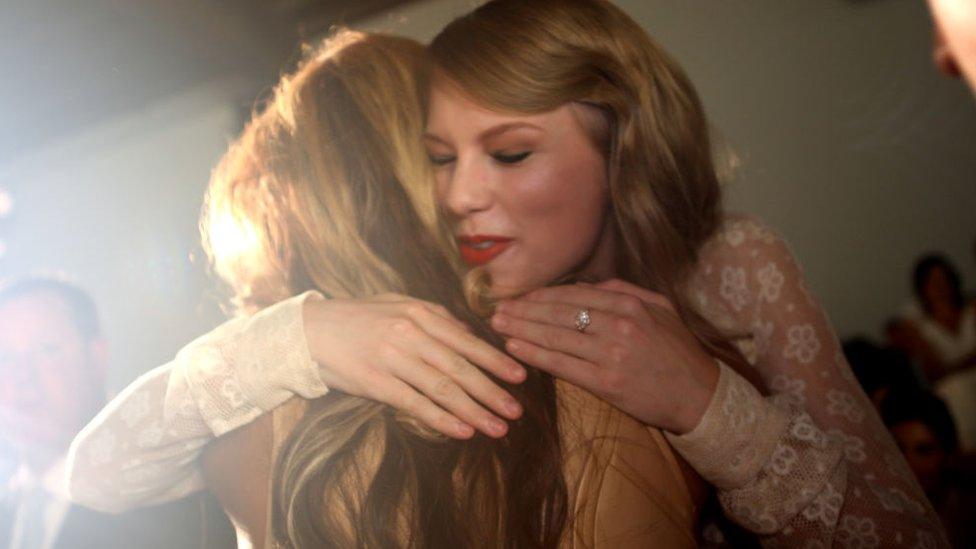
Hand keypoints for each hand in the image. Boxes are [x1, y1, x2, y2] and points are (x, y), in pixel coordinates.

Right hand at [303, 294, 525, 438]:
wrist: (308, 331)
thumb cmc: (358, 318)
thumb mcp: (397, 304)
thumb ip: (433, 317)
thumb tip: (467, 333)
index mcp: (418, 312)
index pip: (465, 340)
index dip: (495, 360)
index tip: (520, 376)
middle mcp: (409, 333)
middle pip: (460, 367)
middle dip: (492, 391)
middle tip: (516, 411)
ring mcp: (392, 357)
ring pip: (442, 388)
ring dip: (474, 410)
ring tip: (497, 427)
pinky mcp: (375, 382)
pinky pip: (415, 404)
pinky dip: (442, 419)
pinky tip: (462, 430)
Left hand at [490, 279, 718, 433]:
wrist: (700, 395)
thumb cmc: (678, 352)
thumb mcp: (660, 309)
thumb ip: (625, 291)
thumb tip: (590, 284)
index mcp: (629, 304)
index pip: (574, 294)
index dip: (542, 295)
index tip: (519, 296)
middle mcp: (618, 325)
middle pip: (559, 312)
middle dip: (523, 310)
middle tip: (495, 309)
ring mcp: (611, 354)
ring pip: (556, 336)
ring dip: (521, 329)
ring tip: (497, 325)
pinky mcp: (606, 382)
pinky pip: (562, 365)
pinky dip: (535, 355)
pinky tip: (515, 348)